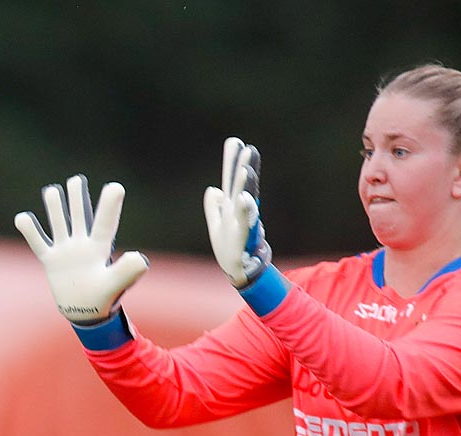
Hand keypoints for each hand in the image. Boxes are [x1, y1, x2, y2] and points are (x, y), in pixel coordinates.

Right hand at [15, 175, 149, 324]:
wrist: (86, 311)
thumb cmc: (104, 298)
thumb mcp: (116, 284)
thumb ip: (128, 271)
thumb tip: (141, 258)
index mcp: (100, 248)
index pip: (104, 223)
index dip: (109, 206)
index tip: (115, 187)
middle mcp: (82, 245)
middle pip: (79, 217)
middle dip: (77, 199)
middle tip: (77, 180)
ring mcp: (66, 251)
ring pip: (59, 224)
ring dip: (55, 208)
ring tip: (52, 190)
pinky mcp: (52, 261)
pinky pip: (39, 243)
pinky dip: (30, 231)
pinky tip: (21, 217)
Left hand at [204, 136, 272, 287]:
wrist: (238, 270)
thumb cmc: (230, 247)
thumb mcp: (216, 225)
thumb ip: (214, 207)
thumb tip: (213, 190)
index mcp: (231, 206)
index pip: (231, 180)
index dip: (232, 162)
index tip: (234, 141)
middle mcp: (239, 211)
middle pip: (241, 186)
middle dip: (243, 167)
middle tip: (247, 148)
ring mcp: (242, 223)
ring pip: (245, 201)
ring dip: (245, 185)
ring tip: (245, 169)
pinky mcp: (243, 237)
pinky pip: (245, 222)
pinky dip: (246, 210)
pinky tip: (245, 198)